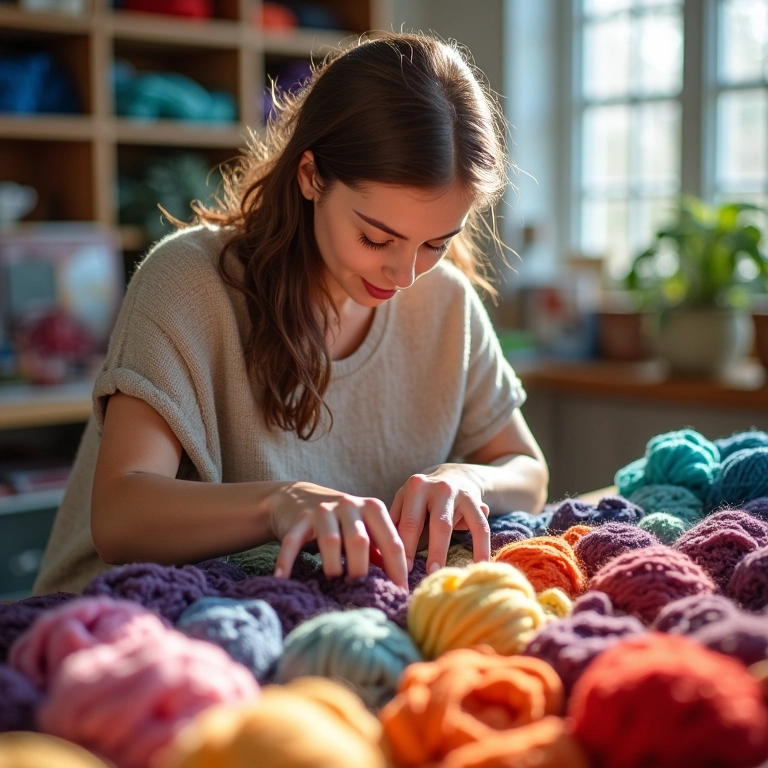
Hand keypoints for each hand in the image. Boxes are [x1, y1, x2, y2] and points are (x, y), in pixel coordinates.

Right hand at [269, 481, 407, 588]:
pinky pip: (293, 542)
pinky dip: (287, 560)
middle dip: (361, 569)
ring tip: (333, 582)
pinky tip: (282, 578)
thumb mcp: (366, 531)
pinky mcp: (300, 518)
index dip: (398, 570)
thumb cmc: (342, 523)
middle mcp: (350, 505)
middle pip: (359, 541)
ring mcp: (324, 510)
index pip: (392, 542)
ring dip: (332, 566)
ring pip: (330, 542)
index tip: (400, 594)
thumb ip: (382, 552)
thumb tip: (401, 586)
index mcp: (373, 509)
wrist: (299, 498)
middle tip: (360, 590)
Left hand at [390, 464, 489, 574]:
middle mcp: (434, 487)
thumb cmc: (424, 497)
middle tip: (421, 576)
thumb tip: (381, 552)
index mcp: (414, 487)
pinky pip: (479, 526)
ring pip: (447, 526)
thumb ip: (397, 522)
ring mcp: (456, 493)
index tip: (399, 569)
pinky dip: (480, 547)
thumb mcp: (407, 500)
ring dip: (443, 551)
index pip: (407, 522)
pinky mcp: (475, 500)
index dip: (404, 548)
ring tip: (442, 574)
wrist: (456, 476)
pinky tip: (479, 564)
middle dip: (422, 551)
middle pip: (426, 523)